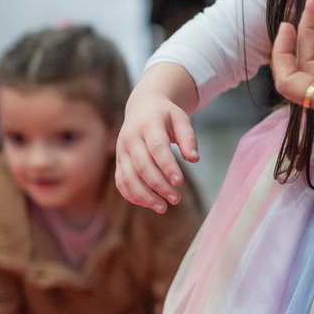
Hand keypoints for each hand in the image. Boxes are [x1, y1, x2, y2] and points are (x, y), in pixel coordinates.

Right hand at [115, 88, 197, 213]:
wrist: (142, 105)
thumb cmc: (166, 114)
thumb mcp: (181, 118)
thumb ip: (188, 138)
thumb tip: (194, 159)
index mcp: (148, 125)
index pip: (157, 148)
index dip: (167, 166)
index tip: (179, 182)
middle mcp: (131, 138)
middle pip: (142, 166)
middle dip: (158, 185)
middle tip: (176, 199)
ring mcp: (121, 150)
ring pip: (128, 177)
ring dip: (144, 195)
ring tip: (163, 207)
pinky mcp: (118, 160)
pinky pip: (121, 181)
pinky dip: (132, 194)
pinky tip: (148, 204)